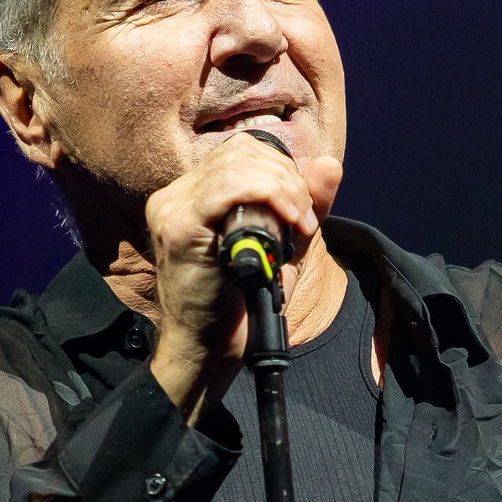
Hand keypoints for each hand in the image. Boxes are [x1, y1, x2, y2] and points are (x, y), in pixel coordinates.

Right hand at [144, 133, 342, 421]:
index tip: (303, 209)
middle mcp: (177, 195)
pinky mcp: (177, 226)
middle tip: (304, 219)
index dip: (281, 169)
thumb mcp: (282, 246)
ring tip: (298, 224)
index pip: (242, 151)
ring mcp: (172, 208)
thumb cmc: (240, 302)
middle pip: (241, 151)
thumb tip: (329, 164)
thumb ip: (303, 204)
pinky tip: (287, 222)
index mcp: (195, 194)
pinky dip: (267, 196)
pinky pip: (226, 188)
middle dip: (287, 179)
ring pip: (236, 164)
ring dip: (282, 189)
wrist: (210, 350)